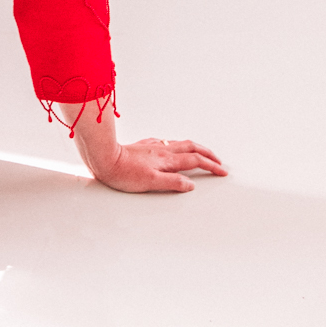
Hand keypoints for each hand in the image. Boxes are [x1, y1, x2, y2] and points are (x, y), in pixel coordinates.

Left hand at [87, 136, 227, 193]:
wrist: (103, 158)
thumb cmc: (123, 173)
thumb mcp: (151, 183)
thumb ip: (172, 183)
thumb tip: (191, 184)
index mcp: (167, 160)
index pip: (195, 161)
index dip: (210, 166)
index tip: (222, 171)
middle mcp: (162, 150)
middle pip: (191, 148)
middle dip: (207, 154)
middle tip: (218, 160)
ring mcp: (153, 146)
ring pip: (179, 143)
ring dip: (194, 148)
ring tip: (201, 153)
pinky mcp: (144, 146)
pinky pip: (166, 143)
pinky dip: (177, 146)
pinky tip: (172, 148)